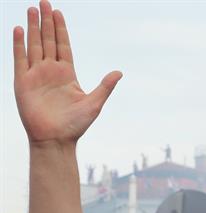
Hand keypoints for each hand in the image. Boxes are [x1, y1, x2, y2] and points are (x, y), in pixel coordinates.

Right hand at [13, 1, 120, 145]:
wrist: (56, 140)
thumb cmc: (76, 125)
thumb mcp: (94, 103)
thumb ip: (105, 86)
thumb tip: (120, 72)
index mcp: (67, 74)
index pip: (63, 45)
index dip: (60, 29)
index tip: (58, 12)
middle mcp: (50, 71)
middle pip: (48, 40)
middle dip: (46, 21)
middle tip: (43, 1)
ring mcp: (36, 75)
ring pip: (34, 45)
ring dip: (33, 27)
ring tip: (32, 9)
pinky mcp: (23, 82)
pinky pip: (20, 59)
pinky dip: (19, 44)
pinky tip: (20, 29)